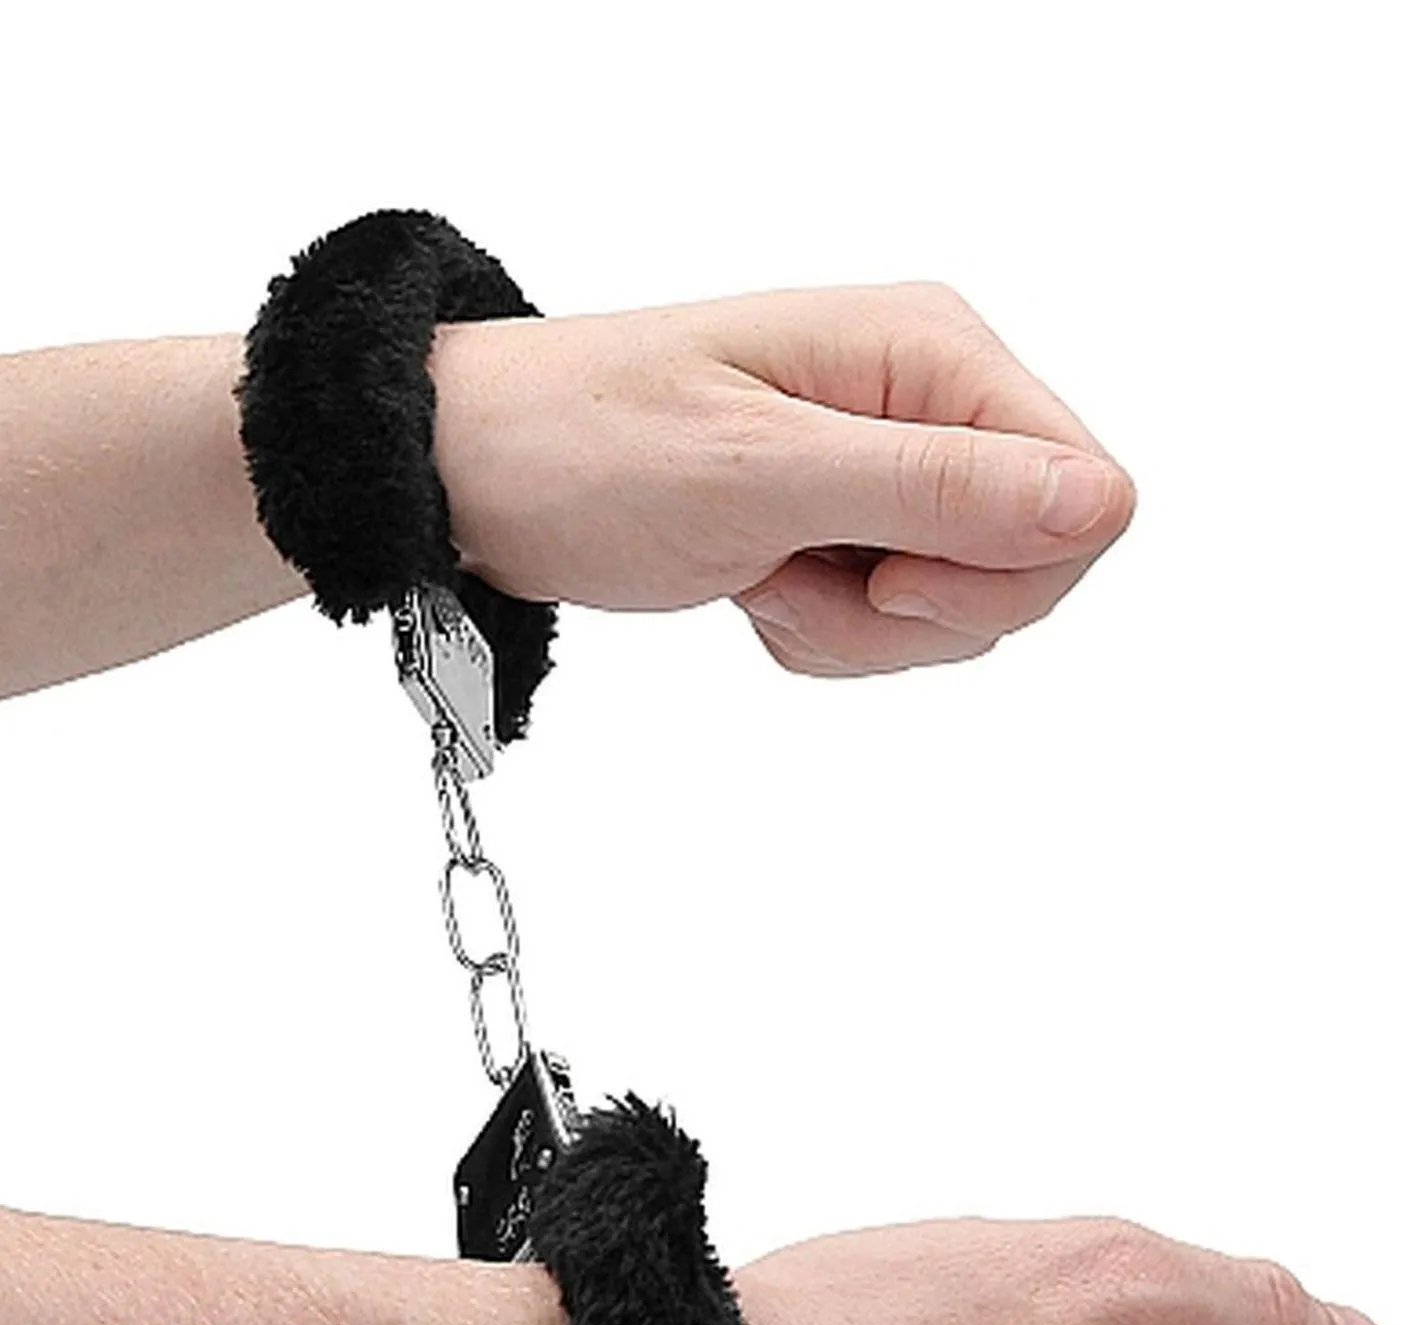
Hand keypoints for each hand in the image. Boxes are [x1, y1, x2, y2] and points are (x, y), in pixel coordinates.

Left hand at [428, 283, 1135, 675]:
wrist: (479, 473)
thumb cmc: (588, 446)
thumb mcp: (762, 473)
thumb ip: (936, 488)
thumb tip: (1097, 500)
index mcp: (929, 352)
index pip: (1086, 493)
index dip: (1000, 570)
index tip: (881, 574)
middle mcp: (928, 398)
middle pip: (1033, 560)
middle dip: (919, 614)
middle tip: (803, 580)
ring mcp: (893, 461)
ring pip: (964, 604)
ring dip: (860, 630)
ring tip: (763, 578)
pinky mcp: (855, 517)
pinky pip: (899, 619)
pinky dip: (828, 634)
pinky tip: (757, 588)